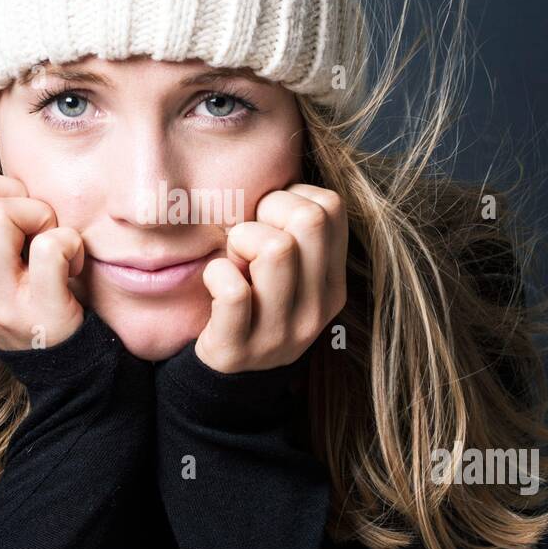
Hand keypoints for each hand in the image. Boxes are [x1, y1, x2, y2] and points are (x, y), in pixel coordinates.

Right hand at [0, 169, 84, 351]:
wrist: (68, 373)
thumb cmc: (43, 304)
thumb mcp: (2, 272)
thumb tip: (9, 182)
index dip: (2, 189)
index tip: (24, 223)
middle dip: (18, 197)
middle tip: (40, 230)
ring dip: (41, 218)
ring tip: (55, 248)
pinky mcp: (37, 312)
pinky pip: (49, 247)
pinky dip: (71, 245)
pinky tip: (74, 267)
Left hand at [194, 183, 347, 373]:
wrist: (228, 375)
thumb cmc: (253, 301)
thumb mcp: (289, 271)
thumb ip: (295, 231)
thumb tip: (279, 173)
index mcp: (333, 283)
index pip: (332, 206)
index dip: (292, 197)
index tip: (271, 222)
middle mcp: (318, 309)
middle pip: (308, 219)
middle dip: (266, 213)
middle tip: (248, 239)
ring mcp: (282, 334)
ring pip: (275, 248)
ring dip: (241, 242)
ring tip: (233, 261)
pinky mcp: (239, 350)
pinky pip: (233, 291)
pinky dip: (216, 275)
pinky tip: (214, 282)